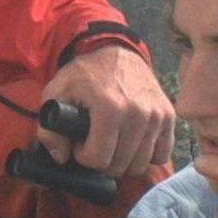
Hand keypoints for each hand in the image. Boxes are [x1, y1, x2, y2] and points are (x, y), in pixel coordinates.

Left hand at [38, 44, 173, 177]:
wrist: (115, 51)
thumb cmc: (85, 75)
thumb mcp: (56, 93)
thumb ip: (49, 130)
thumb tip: (61, 158)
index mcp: (110, 108)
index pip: (98, 159)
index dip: (83, 155)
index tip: (81, 141)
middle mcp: (138, 113)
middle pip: (120, 166)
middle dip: (103, 160)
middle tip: (95, 141)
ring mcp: (157, 115)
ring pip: (140, 165)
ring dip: (123, 160)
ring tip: (112, 140)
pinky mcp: (168, 116)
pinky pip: (161, 155)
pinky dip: (146, 154)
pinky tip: (132, 142)